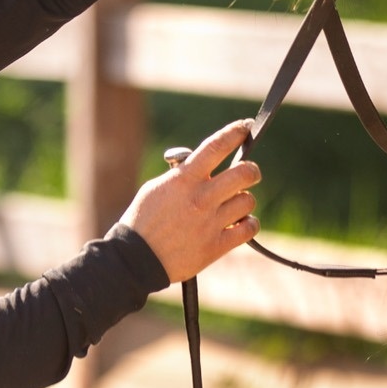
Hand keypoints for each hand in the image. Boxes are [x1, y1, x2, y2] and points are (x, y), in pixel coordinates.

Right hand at [118, 120, 260, 282]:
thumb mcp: (156, 188)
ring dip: (245, 200)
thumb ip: (182, 175)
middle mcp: (200, 198)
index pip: (216, 147)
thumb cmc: (143, 221)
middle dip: (251, 170)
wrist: (135, 260)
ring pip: (248, 200)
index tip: (245, 126)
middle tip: (249, 172)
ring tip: (235, 204)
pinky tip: (240, 223)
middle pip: (244, 173)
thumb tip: (205, 166)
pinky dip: (248, 224)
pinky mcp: (216, 246)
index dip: (235, 133)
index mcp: (183, 180)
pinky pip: (249, 229)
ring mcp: (210, 223)